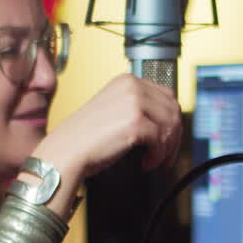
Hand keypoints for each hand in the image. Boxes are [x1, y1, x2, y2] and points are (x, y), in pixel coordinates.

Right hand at [33, 73, 182, 183]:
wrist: (67, 150)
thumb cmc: (86, 137)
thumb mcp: (115, 110)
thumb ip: (138, 109)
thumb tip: (167, 123)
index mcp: (127, 80)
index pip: (166, 96)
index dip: (172, 119)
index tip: (170, 138)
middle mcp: (132, 86)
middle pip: (173, 109)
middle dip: (174, 135)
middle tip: (168, 155)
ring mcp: (134, 102)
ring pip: (170, 124)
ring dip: (167, 147)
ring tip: (154, 159)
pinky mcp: (135, 122)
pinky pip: (160, 140)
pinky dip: (157, 156)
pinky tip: (145, 162)